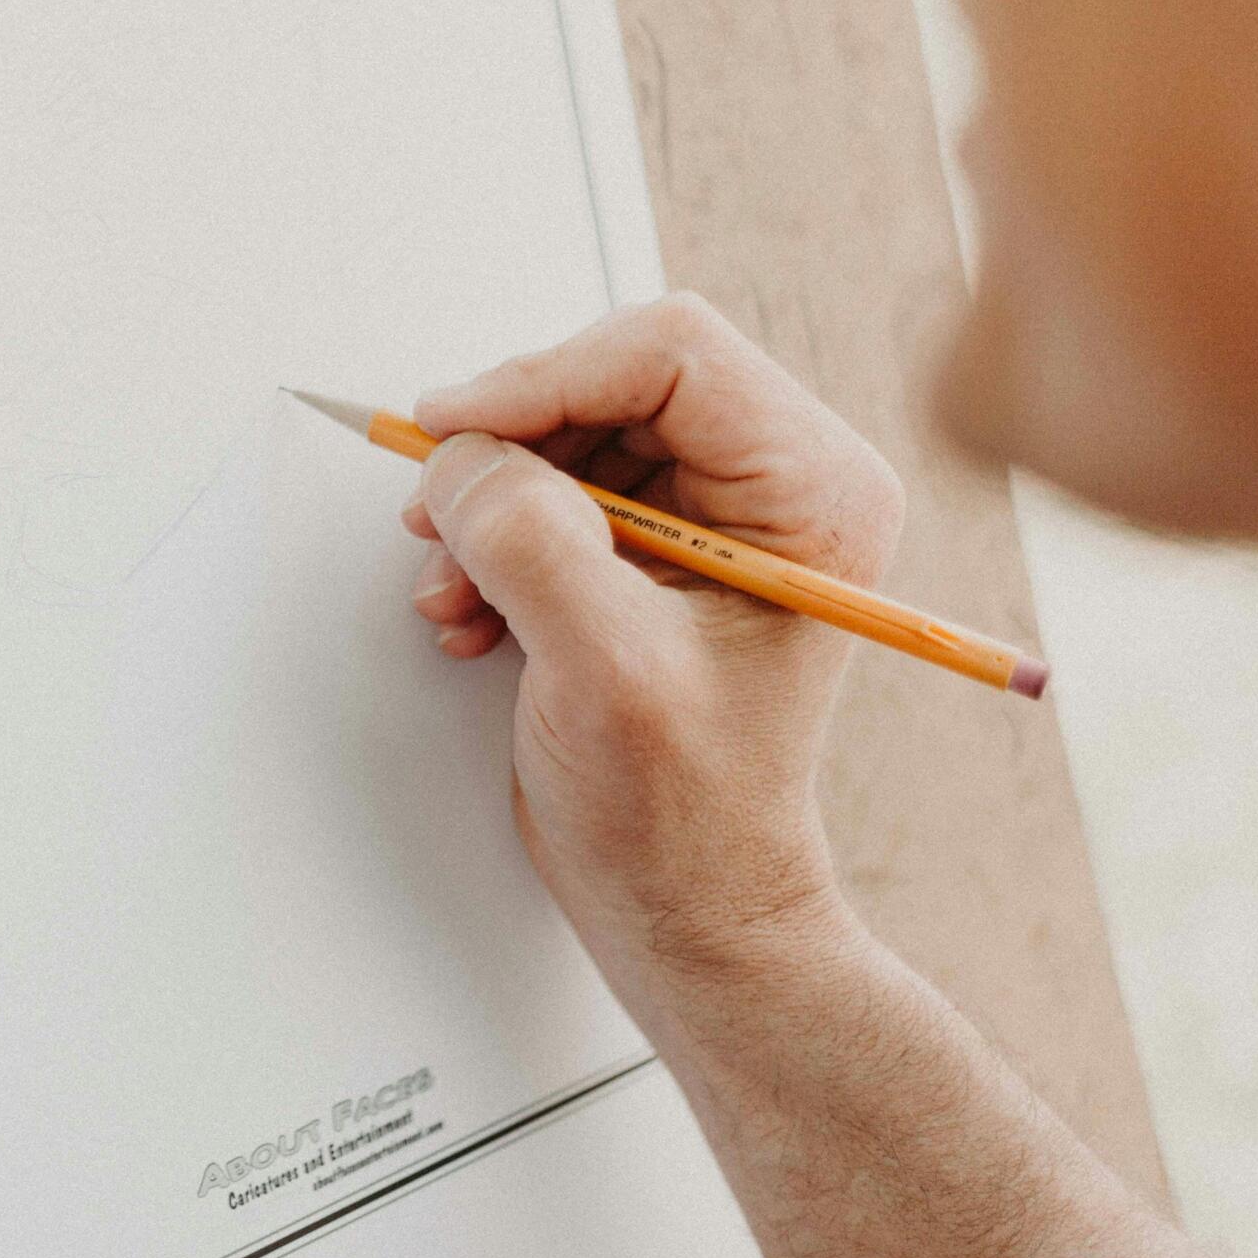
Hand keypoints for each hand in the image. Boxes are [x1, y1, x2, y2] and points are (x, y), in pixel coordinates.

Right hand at [403, 294, 904, 996]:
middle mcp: (776, 483)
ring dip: (492, 501)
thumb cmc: (684, 814)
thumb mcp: (603, 671)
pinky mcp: (657, 546)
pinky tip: (474, 607)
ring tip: (455, 588)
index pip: (668, 353)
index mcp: (814, 491)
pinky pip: (555, 484)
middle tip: (442, 517)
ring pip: (569, 428)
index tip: (452, 432)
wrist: (687, 903)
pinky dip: (496, 535)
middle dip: (509, 448)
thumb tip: (461, 458)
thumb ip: (532, 542)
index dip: (543, 377)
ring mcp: (715, 513)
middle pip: (609, 379)